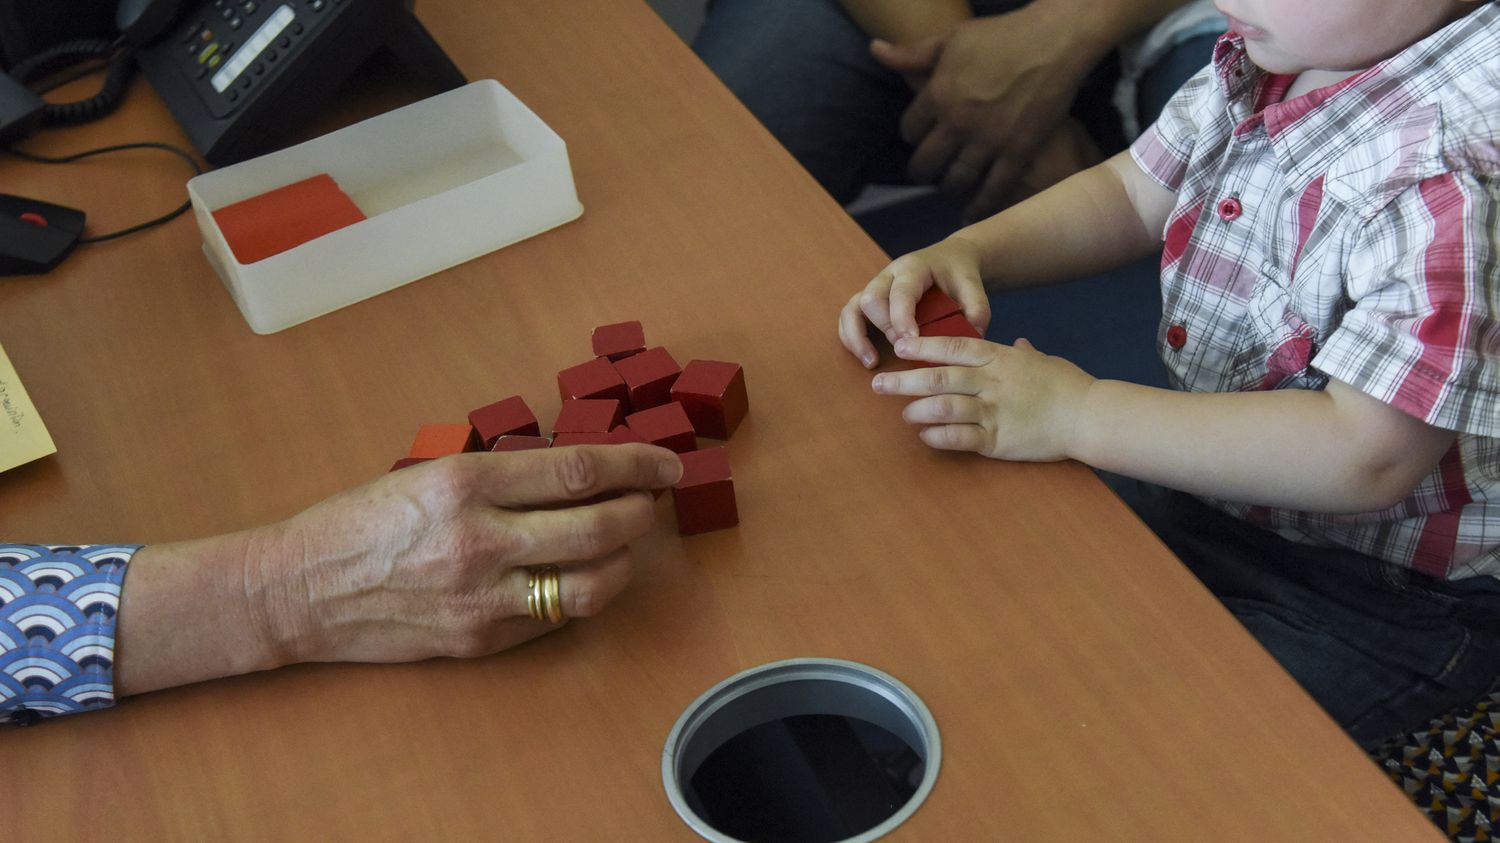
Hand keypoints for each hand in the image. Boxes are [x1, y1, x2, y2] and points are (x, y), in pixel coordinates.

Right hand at [249, 444, 682, 664]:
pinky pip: (556, 618)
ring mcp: (482, 597)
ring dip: (623, 562)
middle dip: (642, 512)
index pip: (579, 471)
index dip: (636, 465)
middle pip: (600, 527)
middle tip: (652, 502)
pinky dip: (579, 595)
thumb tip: (579, 474)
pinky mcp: (480, 639)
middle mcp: (480, 540)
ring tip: (622, 544)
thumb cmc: (360, 522)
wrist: (298, 590)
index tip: (664, 463)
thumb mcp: (431, 474)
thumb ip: (504, 476)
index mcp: (466, 484)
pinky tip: (576, 577)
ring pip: (592, 585)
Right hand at [839, 236, 988, 367]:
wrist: (949, 259)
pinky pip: (849, 317)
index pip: (901, 291)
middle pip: (871, 299)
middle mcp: (888, 275)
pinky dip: (851, 338)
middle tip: (906, 347)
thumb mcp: (974, 285)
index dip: (901, 317)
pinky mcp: (868, 301)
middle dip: (886, 328)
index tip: (910, 341)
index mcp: (913, 268)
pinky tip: (867, 358)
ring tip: (871, 363)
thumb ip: (978, 308)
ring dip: (857, 336)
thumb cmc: (958, 273)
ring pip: (852, 308)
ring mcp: (875, 287)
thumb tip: (974, 335)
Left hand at [871, 335, 1094, 460]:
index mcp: (999, 358)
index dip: (922, 346)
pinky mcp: (997, 440)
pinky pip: (959, 437)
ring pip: (943, 407)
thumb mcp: (1042, 360)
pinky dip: (938, 436)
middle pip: (938, 377)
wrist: (1088, 415)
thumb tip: (1018, 342)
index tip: (898, 346)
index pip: (952, 347)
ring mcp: (993, 411)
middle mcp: (990, 382)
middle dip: (904, 380)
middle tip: (879, 384)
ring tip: (904, 413)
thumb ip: (1023, 352)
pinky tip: (926, 436)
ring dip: (917, 409)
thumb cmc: (1067, 385)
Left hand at [872, 9, 1098, 220]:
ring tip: (950, 186)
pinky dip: (980, 206)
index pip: (909, 130)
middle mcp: (957, 123)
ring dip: (949, 187)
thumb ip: (912, 53)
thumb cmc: (1002, 34)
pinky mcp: (1017, 153)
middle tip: (926, 172)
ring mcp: (988, 141)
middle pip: (926, 162)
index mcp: (938, 94)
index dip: (912, 135)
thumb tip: (875, 50)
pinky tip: (972, 214)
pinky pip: (993, 189)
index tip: (919, 137)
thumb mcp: (952, 38)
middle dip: (923, 170)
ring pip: (956, 180)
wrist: (1054, 41)